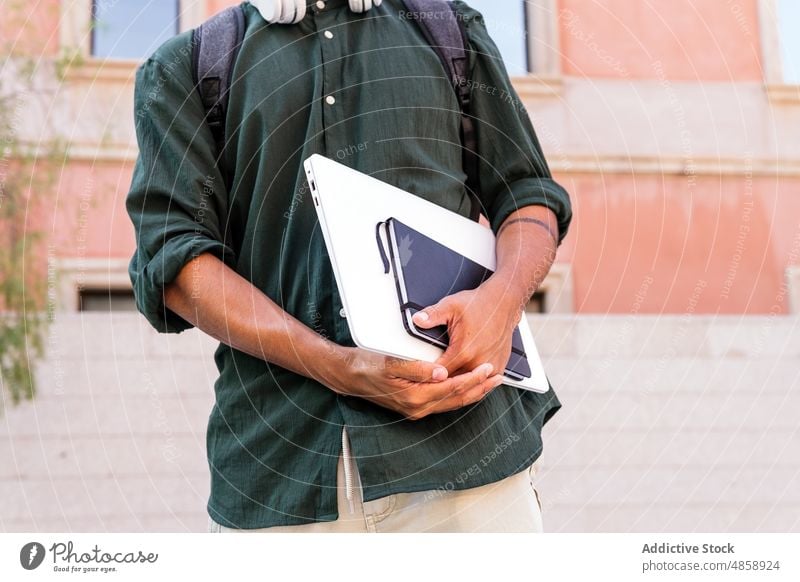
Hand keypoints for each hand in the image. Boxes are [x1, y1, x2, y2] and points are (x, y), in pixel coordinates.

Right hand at [327, 346, 504, 419]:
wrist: (348, 376)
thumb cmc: (366, 365)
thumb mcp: (390, 362)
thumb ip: (417, 368)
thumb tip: (441, 373)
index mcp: (415, 397)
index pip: (452, 388)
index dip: (472, 378)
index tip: (488, 368)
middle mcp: (418, 408)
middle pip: (457, 399)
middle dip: (479, 388)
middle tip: (498, 377)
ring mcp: (417, 409)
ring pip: (452, 403)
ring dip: (473, 393)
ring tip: (490, 383)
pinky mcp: (415, 406)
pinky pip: (444, 402)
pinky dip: (459, 395)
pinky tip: (467, 388)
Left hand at [411, 278, 520, 377]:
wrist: (503, 303)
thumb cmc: (479, 304)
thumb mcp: (451, 306)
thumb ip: (432, 315)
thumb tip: (417, 319)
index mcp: (464, 351)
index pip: (440, 375)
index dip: (428, 378)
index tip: (420, 378)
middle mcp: (478, 363)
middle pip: (453, 385)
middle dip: (440, 385)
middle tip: (428, 384)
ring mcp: (490, 366)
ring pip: (469, 388)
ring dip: (456, 387)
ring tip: (443, 388)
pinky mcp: (499, 367)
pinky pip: (483, 384)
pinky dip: (472, 385)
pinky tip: (462, 384)